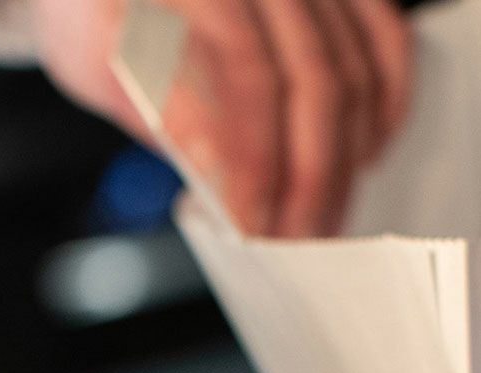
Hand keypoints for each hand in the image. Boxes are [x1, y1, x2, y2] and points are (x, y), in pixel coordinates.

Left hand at [30, 0, 412, 235]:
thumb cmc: (96, 6)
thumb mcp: (98, 70)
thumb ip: (165, 121)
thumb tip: (224, 192)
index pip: (241, 80)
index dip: (257, 166)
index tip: (255, 228)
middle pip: (310, 80)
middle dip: (309, 179)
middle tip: (296, 240)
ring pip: (348, 67)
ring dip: (343, 158)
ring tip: (321, 217)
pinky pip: (381, 32)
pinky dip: (384, 99)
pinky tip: (365, 151)